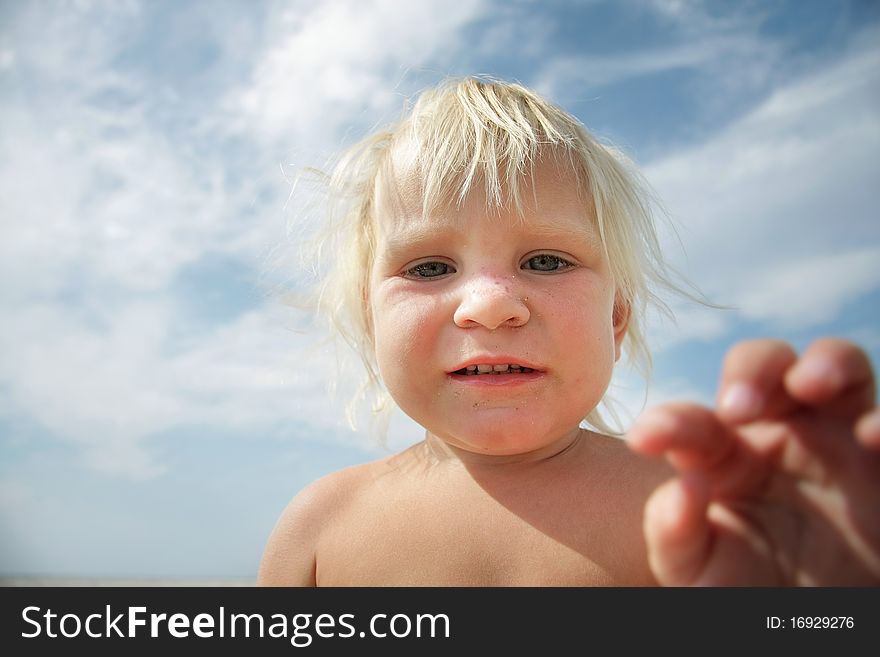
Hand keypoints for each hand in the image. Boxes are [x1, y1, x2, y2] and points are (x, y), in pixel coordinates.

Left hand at [628, 338, 879, 585]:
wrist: (812, 617)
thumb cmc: (747, 589)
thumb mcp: (699, 572)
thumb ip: (675, 534)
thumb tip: (682, 486)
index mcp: (724, 455)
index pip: (694, 422)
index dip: (670, 423)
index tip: (645, 439)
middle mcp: (780, 434)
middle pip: (767, 365)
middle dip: (753, 370)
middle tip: (738, 410)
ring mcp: (839, 443)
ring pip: (839, 367)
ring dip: (826, 363)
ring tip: (809, 385)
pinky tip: (872, 436)